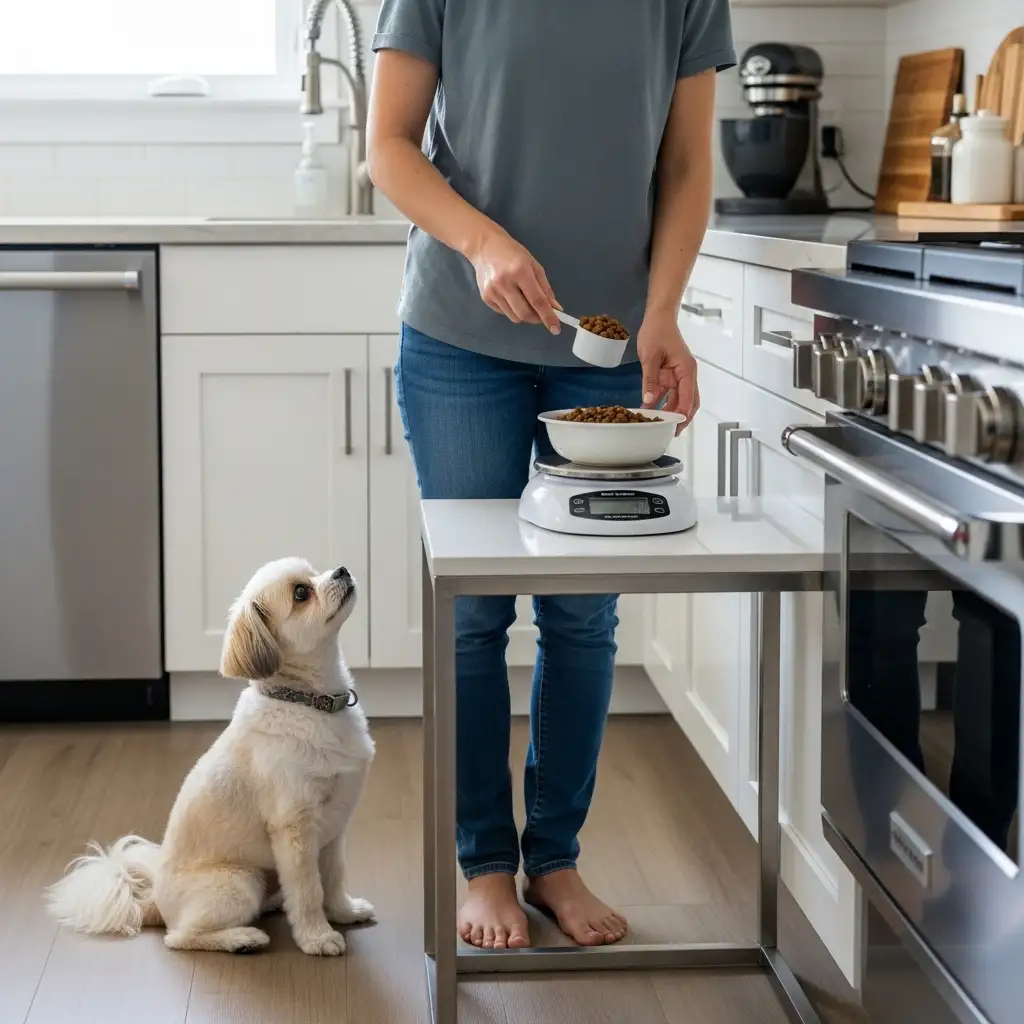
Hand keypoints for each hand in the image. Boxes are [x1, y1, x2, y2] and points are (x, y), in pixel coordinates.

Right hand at [467, 227, 561, 332]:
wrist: (484, 246)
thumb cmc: (512, 253)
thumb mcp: (533, 265)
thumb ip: (545, 288)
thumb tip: (555, 308)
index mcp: (520, 272)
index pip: (537, 300)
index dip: (548, 316)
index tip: (556, 329)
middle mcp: (504, 283)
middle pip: (524, 313)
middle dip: (537, 318)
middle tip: (541, 314)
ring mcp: (492, 292)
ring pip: (514, 317)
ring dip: (524, 314)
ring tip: (524, 300)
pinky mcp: (485, 298)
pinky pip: (504, 313)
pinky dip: (512, 309)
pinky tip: (511, 296)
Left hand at [637, 312, 698, 432]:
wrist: (658, 318)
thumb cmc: (657, 331)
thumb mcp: (650, 357)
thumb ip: (650, 380)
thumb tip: (648, 400)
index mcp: (687, 370)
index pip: (689, 397)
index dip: (684, 413)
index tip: (677, 426)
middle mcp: (687, 375)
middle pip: (689, 402)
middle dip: (683, 418)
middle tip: (673, 433)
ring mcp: (679, 375)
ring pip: (679, 399)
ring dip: (672, 412)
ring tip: (662, 426)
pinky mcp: (671, 375)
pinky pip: (669, 393)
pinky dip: (663, 403)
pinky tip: (652, 411)